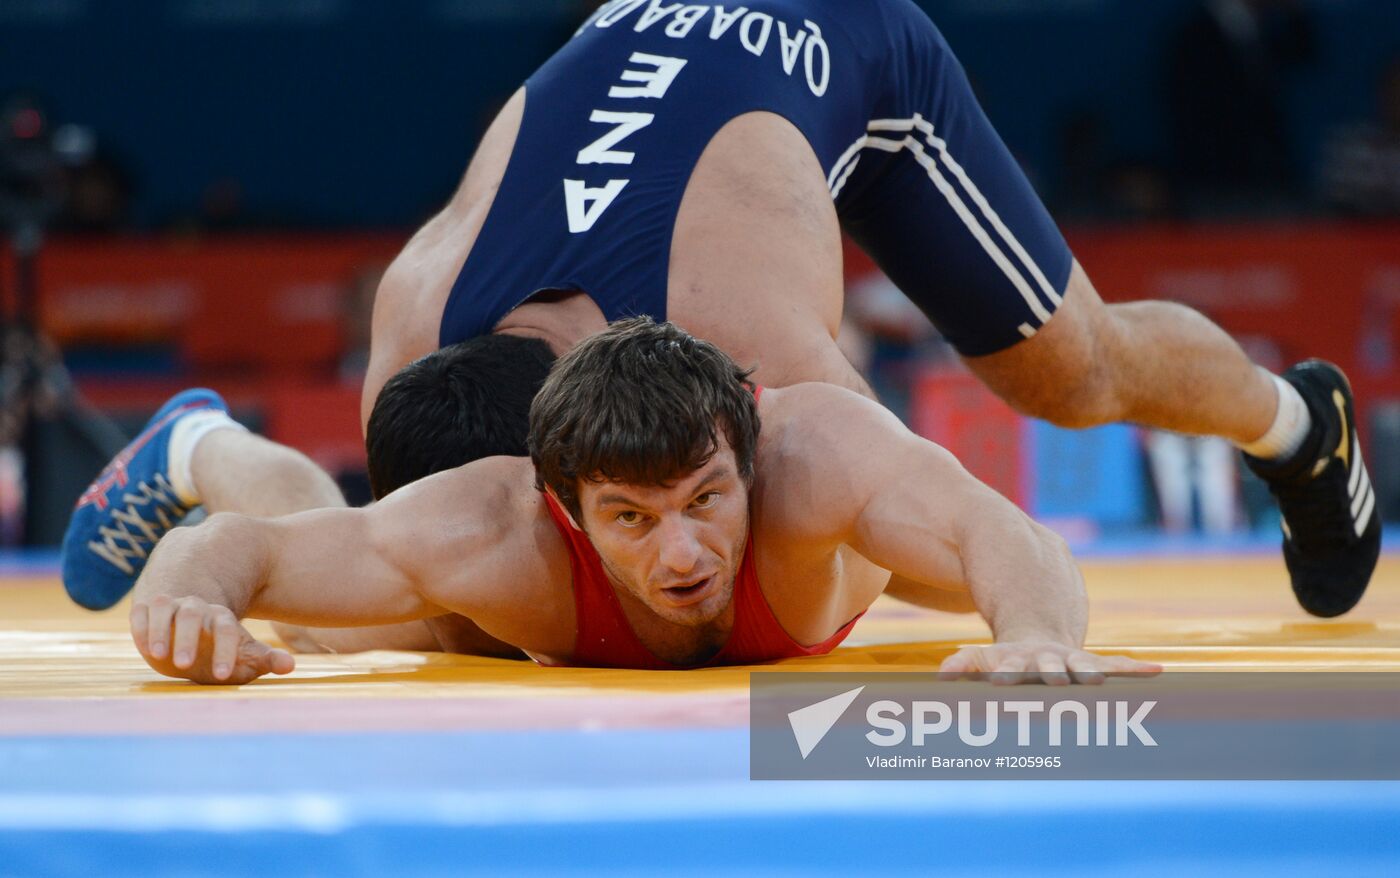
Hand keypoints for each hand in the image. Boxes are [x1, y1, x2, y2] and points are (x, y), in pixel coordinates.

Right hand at [130, 594, 294, 684]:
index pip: (226, 630)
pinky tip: (140, 646)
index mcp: (221, 619)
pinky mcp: (146, 611)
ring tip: (156, 655)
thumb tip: (290, 666)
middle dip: (188, 639)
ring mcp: (170, 607)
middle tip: (183, 666)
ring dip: (159, 630)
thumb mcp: (243, 654)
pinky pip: (141, 613)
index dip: (225, 651)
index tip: (223, 675)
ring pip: (165, 609)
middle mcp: (195, 608)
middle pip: (193, 616)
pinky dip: (140, 627)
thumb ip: (265, 659)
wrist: (189, 627)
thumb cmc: (220, 648)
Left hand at [939, 641, 1160, 685]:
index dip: (1006, 672)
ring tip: (1100, 678)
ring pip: (1084, 666)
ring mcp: (1072, 661)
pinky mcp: (1093, 664)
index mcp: (1019, 660)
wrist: (1040, 636)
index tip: (1000, 679)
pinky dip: (1133, 670)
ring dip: (1091, 672)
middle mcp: (1048, 660)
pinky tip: (1156, 672)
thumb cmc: (1007, 660)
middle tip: (1055, 679)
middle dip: (1052, 673)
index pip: (1010, 666)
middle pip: (1050, 666)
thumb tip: (942, 677)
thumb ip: (965, 665)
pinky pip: (1116, 666)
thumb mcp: (982, 658)